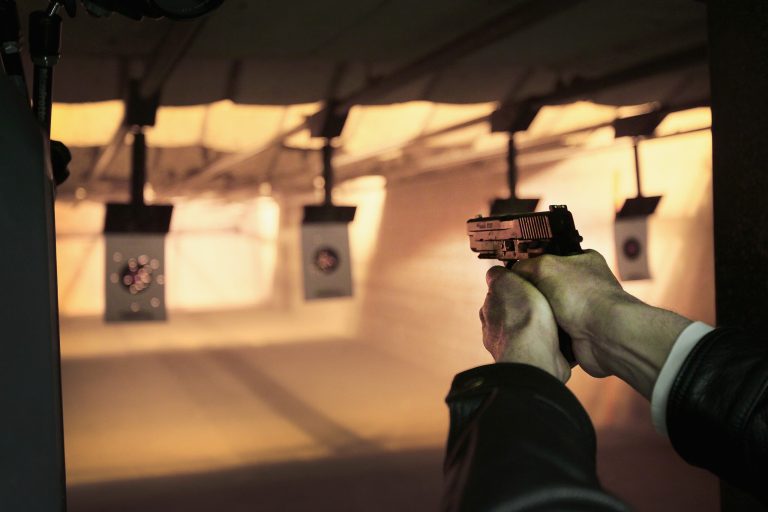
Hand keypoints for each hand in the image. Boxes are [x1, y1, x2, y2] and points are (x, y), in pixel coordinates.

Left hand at [481, 266, 570, 382]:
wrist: (535, 355)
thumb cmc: (520, 318)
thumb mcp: (504, 281)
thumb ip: (498, 275)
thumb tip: (495, 273)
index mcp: (489, 313)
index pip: (500, 295)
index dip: (515, 287)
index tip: (529, 283)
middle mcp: (498, 333)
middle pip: (516, 313)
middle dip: (530, 307)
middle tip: (547, 300)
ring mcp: (516, 349)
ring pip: (531, 331)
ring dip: (544, 325)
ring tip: (557, 318)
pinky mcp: (536, 362)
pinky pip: (547, 348)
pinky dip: (555, 343)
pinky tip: (563, 337)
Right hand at [512, 250, 691, 398]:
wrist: (604, 336)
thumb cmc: (583, 296)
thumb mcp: (544, 267)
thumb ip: (523, 266)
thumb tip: (508, 274)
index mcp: (582, 261)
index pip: (550, 257)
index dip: (531, 263)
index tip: (514, 270)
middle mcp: (584, 284)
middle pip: (545, 284)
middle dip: (532, 291)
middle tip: (517, 294)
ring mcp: (581, 309)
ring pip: (546, 308)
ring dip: (537, 312)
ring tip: (527, 313)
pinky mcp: (577, 332)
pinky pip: (551, 329)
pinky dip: (544, 330)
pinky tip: (537, 329)